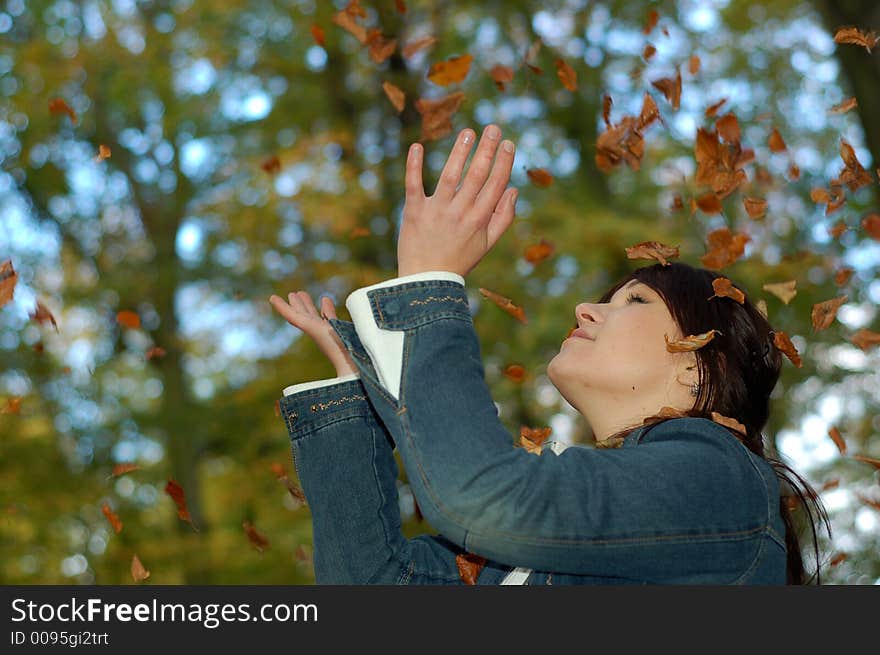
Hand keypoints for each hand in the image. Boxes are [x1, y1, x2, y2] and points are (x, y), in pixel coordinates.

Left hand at [268, 291, 357, 376]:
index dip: (283, 308)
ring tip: (301, 293)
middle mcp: (320, 333)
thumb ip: (339, 331)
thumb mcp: (335, 342)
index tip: (272, 299)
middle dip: (296, 305)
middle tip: (291, 294)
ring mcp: (329, 335)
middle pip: (303, 316)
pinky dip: (326, 310)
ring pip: (315, 317)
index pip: (294, 318)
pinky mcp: (339, 337)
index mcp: (317, 333)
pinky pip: (329, 320)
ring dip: (308, 306)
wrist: (358, 377)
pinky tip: (325, 300)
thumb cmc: (350, 360)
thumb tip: (322, 313)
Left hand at [397, 124, 517, 277]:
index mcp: (479, 219)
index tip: (509, 143)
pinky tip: (417, 146)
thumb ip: (503, 217)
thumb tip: (513, 190)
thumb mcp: (487, 244)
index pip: (495, 185)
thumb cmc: (458, 261)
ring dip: (460, 152)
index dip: (504, 163)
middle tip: (493, 128)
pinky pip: (414, 185)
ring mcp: (436, 211)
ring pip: (450, 176)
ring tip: (468, 132)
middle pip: (476, 175)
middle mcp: (460, 212)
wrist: (426, 281)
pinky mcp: (414, 211)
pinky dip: (414, 166)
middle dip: (487, 150)